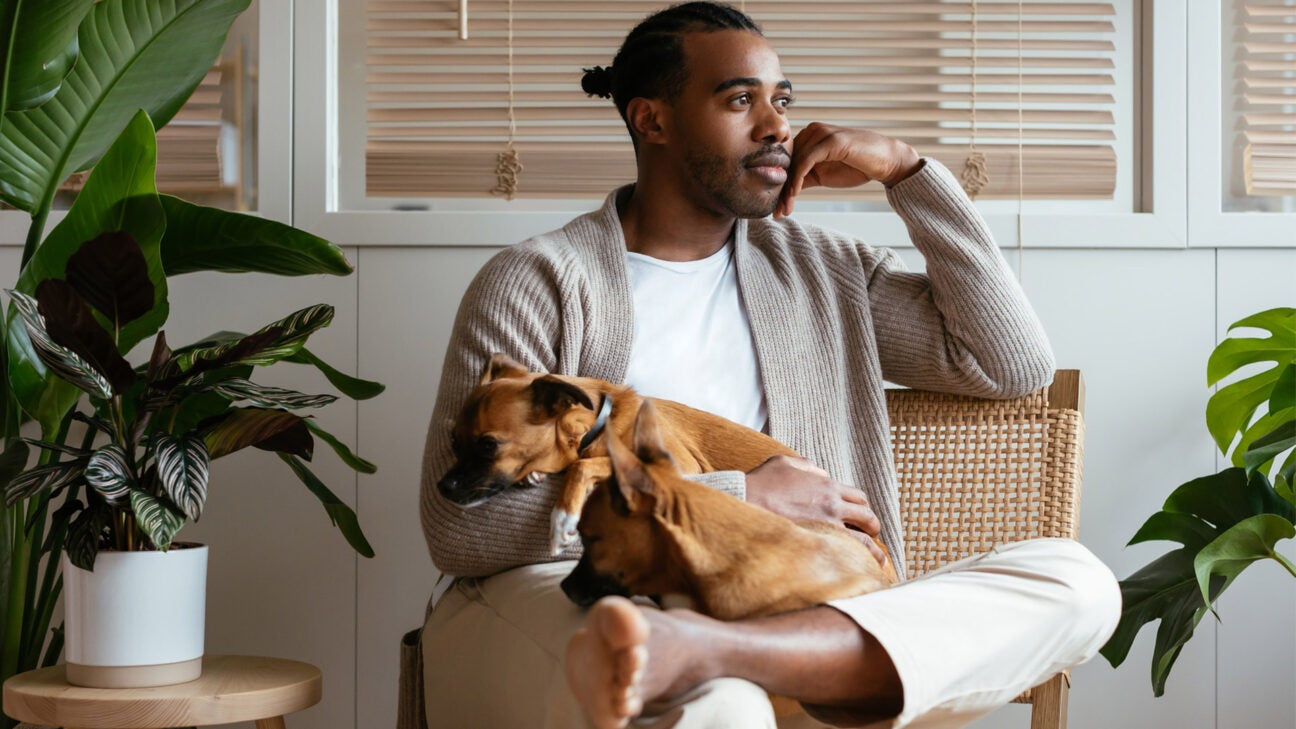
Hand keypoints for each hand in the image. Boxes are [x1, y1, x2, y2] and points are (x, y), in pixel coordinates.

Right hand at [745, 455, 886, 565]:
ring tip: (878, 564)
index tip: (863, 518)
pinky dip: (855, 563)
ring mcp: (826, 526)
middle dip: (873, 528)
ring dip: (873, 552)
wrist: (745, 500)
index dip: (864, 509)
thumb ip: (807, 466)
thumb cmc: (761, 482)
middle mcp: (833, 505)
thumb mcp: (784, 461)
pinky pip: (845, 555)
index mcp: (827, 486)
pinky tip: (857, 570)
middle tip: (872, 537)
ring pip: (863, 541)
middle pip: (867, 517)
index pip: (859, 498)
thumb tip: (820, 474)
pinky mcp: (816, 542)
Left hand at [776, 123, 921, 217]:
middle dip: (781, 190)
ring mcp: (821, 133)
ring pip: (795, 163)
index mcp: (809, 137)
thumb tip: (785, 192)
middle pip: (788, 163)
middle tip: (777, 212)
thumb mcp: (824, 174)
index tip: (776, 207)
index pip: (787, 162)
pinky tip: (795, 195)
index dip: (780, 185)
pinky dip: (798, 179)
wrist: (885, 161)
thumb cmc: (857, 166)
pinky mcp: (831, 140)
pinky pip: (807, 161)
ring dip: (788, 189)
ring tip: (785, 208)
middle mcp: (812, 131)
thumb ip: (805, 178)